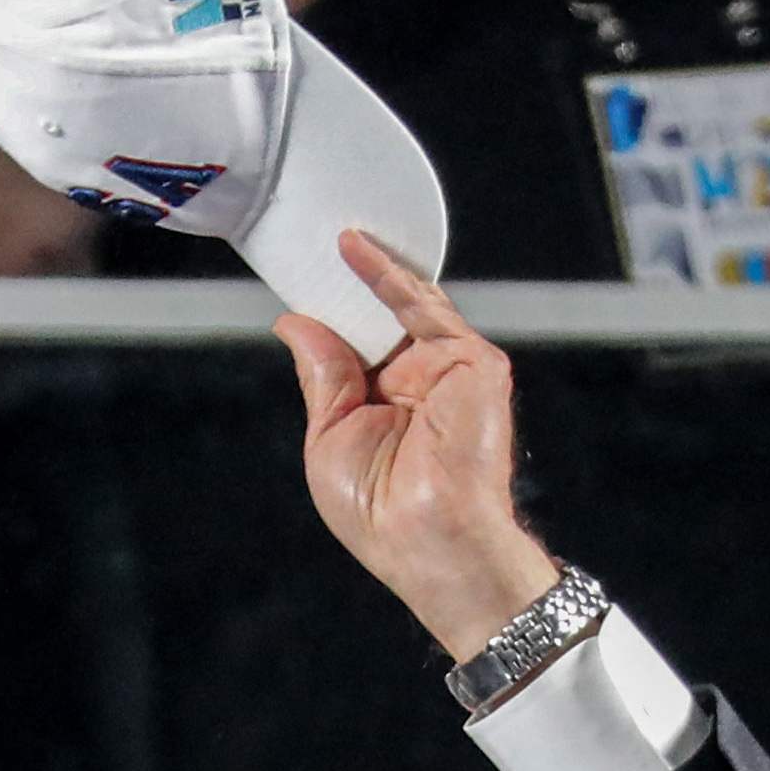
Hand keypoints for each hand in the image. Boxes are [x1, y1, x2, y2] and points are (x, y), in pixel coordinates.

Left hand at [279, 233, 557, 665]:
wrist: (429, 540)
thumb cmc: (380, 512)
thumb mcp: (329, 436)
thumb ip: (322, 375)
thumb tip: (294, 322)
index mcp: (392, 406)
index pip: (361, 344)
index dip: (332, 310)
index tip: (299, 275)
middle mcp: (424, 383)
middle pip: (381, 316)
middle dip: (347, 279)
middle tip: (307, 238)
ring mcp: (452, 370)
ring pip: (404, 303)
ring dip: (364, 266)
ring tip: (322, 230)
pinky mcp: (475, 363)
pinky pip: (425, 305)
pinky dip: (387, 275)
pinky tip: (351, 249)